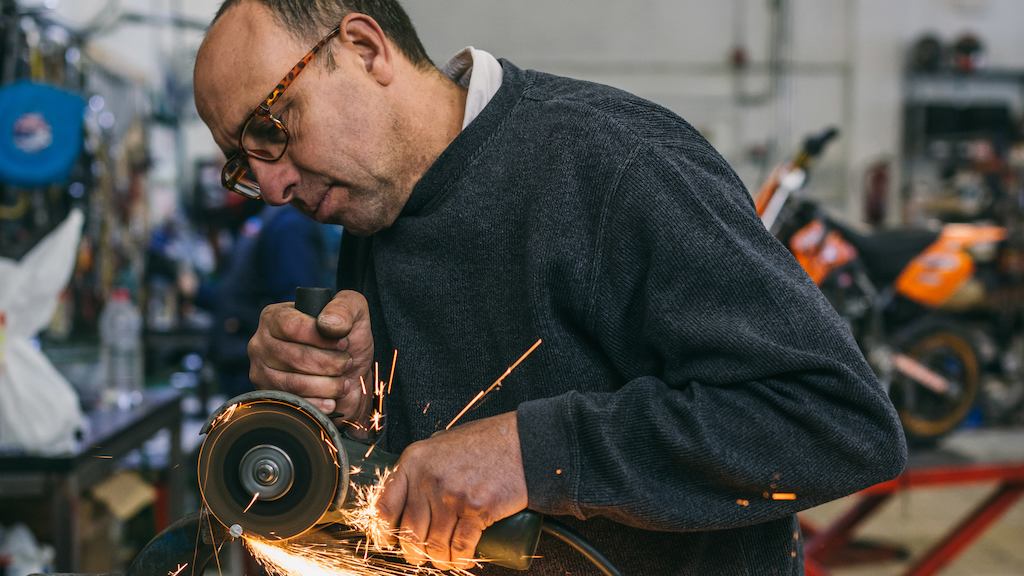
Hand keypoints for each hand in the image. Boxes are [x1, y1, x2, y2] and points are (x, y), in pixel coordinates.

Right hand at [248, 290, 373, 431]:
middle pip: (294, 357)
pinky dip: (318, 403)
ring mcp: (261, 371)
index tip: (343, 343)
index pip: (291, 327)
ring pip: (293, 383)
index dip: (321, 338)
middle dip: (329, 363)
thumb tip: (327, 324)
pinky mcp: (270, 396)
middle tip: (346, 363)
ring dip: (327, 385)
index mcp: (275, 316)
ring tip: (342, 382)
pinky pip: (293, 404)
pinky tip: (332, 399)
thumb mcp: (353, 311)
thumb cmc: (348, 339)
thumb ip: (343, 308)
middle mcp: (261, 343)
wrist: (351, 375)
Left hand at [376, 412, 528, 569]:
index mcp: (415, 461)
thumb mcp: (444, 443)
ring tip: (445, 561)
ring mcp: (452, 495)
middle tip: (421, 556)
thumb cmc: (487, 442)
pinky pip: (460, 547)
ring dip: (439, 560)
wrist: (524, 444)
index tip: (389, 542)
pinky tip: (461, 561)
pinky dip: (459, 560)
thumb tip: (411, 487)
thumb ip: (426, 463)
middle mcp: (428, 478)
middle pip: (409, 531)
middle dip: (414, 552)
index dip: (384, 531)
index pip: (385, 505)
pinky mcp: (476, 510)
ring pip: (434, 544)